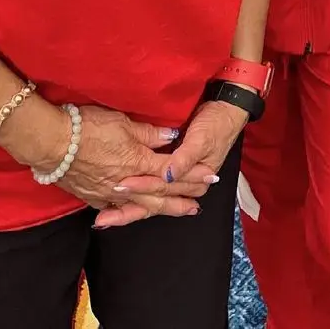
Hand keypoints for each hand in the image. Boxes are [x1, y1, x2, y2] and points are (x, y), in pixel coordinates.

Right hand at [2, 100, 204, 222]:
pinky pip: (117, 209)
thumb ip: (149, 133)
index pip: (171, 170)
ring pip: (143, 205)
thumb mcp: (123, 121)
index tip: (209, 176)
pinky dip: (131, 213)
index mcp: (137, 161)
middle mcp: (127, 182)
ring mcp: (109, 193)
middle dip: (183, 197)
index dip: (192, 173)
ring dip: (164, 208)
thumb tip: (172, 136)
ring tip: (182, 211)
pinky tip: (139, 214)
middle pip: (161, 193)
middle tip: (201, 202)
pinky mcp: (93, 197)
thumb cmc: (87, 126)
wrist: (51, 143)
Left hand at [94, 99, 247, 229]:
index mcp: (193, 180)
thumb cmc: (216, 125)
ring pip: (148, 200)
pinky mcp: (170, 170)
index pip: (162, 189)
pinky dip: (132, 197)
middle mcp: (182, 184)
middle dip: (127, 211)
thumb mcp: (201, 140)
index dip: (141, 189)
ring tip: (104, 217)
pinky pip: (148, 188)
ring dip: (126, 209)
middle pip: (152, 202)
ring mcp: (175, 178)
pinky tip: (115, 202)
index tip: (120, 187)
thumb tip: (167, 175)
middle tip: (103, 219)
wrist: (226, 110)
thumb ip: (183, 159)